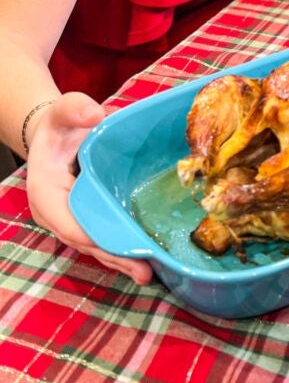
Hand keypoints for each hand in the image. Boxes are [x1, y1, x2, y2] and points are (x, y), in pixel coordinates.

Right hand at [25, 93, 153, 284]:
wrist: (57, 134)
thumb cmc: (62, 124)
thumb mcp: (65, 110)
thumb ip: (75, 108)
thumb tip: (95, 114)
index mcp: (45, 191)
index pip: (67, 220)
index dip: (92, 234)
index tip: (117, 244)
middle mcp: (55, 213)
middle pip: (85, 239)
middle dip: (113, 255)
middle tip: (144, 269)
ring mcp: (70, 220)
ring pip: (95, 245)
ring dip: (120, 260)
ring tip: (148, 274)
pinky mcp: (86, 220)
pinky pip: (102, 239)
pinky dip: (121, 250)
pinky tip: (144, 261)